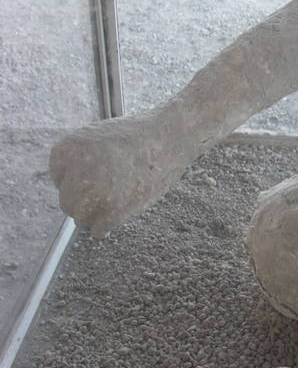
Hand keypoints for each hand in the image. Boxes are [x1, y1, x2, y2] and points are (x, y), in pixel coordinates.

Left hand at [49, 116, 173, 236]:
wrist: (168, 138)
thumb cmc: (137, 137)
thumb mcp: (96, 139)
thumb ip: (80, 163)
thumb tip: (75, 198)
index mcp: (67, 150)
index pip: (58, 179)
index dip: (79, 179)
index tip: (100, 173)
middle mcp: (76, 172)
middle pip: (67, 202)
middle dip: (85, 200)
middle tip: (110, 189)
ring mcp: (94, 193)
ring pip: (80, 219)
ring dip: (95, 214)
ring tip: (116, 200)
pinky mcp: (113, 210)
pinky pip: (97, 230)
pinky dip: (106, 225)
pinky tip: (119, 210)